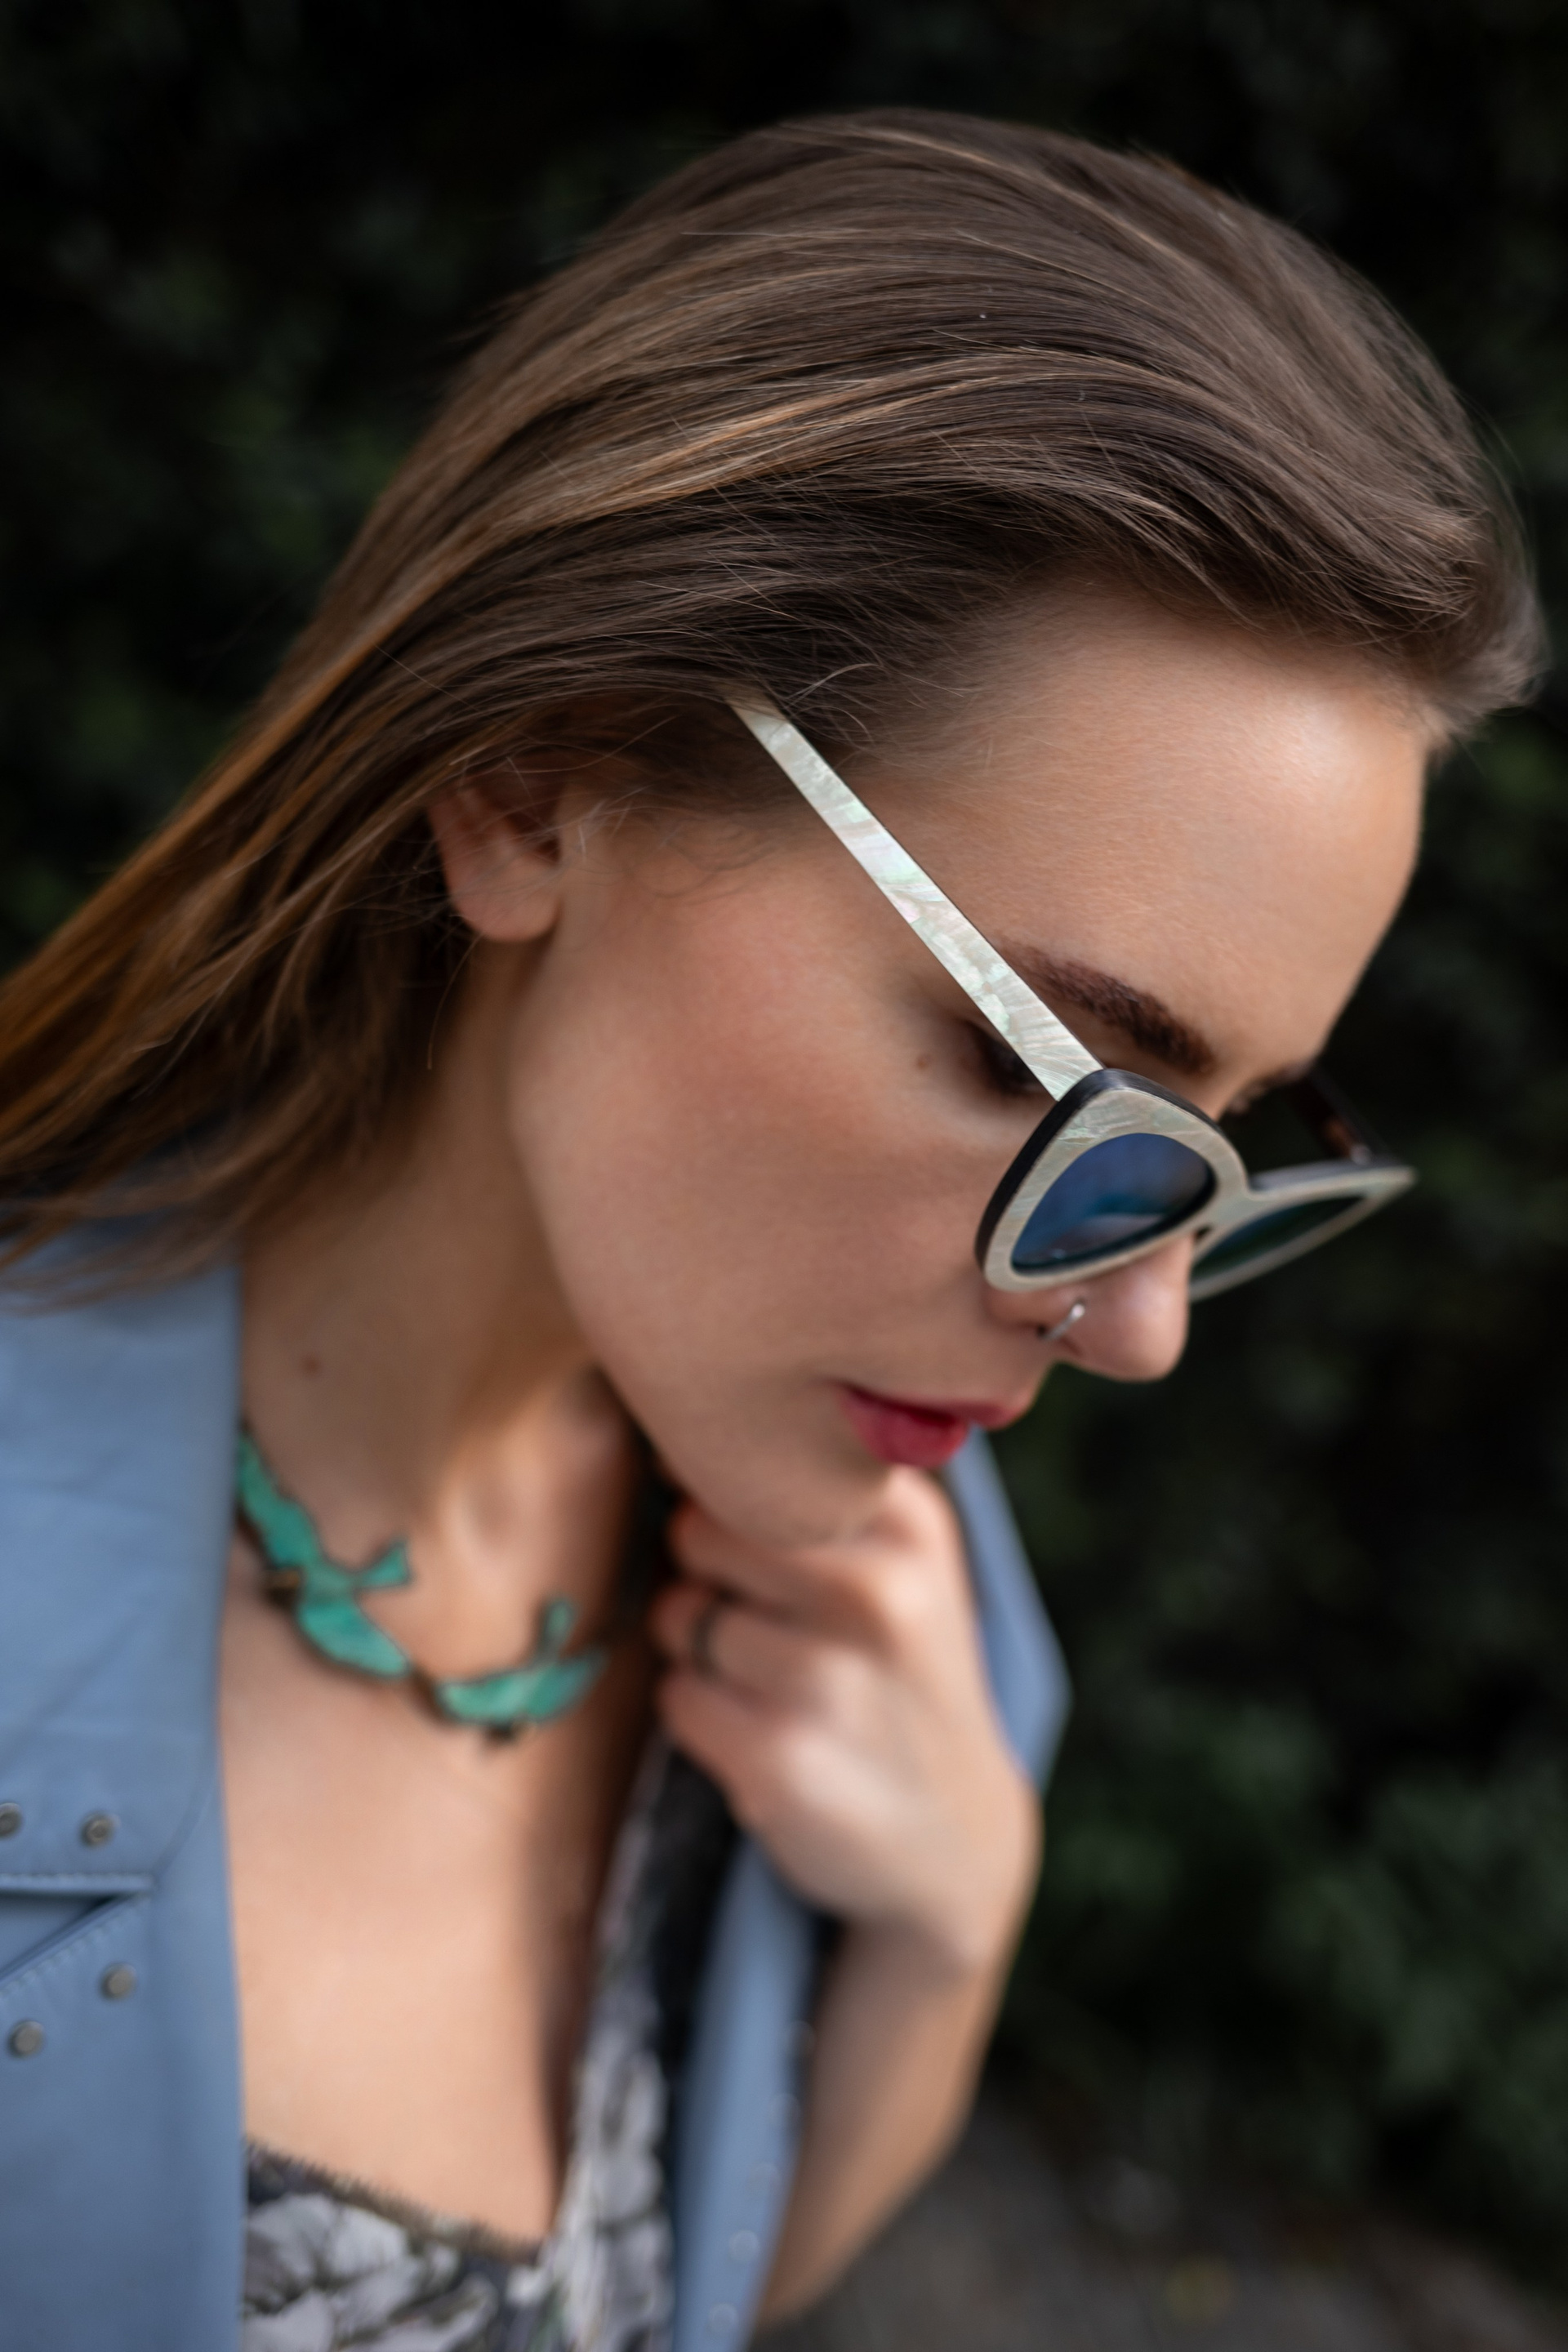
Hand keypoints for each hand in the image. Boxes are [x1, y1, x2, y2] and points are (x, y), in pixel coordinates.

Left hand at [648, 1470, 1041, 1979]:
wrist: (954, 1835)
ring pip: (681, 1614)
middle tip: (762, 1615)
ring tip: (772, 1680)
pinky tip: (765, 1733)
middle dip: (704, 1569)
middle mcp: (879, 1590)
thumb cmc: (896, 1667)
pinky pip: (677, 1696)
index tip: (735, 1518)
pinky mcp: (782, 1760)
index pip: (753, 1456)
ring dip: (700, 1647)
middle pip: (699, 1528)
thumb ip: (809, 1487)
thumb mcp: (898, 1557)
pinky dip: (700, 1714)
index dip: (718, 1486)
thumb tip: (666, 1437)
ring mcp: (833, 1679)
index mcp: (908, 1520)